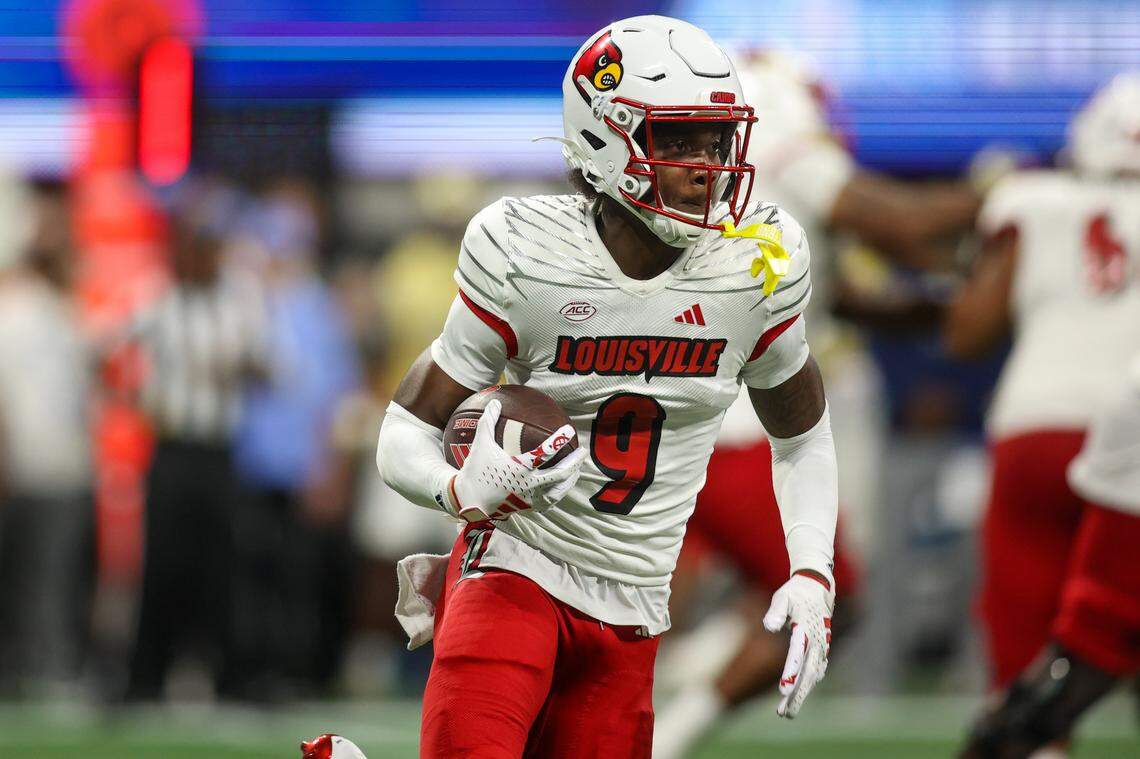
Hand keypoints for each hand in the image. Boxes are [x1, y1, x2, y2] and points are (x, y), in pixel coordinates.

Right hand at [448, 399, 585, 521]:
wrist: (468, 500)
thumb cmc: (475, 469)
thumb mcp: (481, 443)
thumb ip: (488, 421)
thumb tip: (495, 401)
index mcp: (519, 468)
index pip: (545, 452)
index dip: (559, 440)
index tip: (569, 430)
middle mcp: (528, 484)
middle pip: (560, 474)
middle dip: (574, 462)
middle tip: (583, 451)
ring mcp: (529, 498)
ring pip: (558, 491)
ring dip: (570, 480)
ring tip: (577, 471)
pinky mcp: (527, 507)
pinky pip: (548, 502)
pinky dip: (557, 494)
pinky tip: (560, 488)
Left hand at [762, 570, 835, 718]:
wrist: (818, 588)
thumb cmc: (795, 593)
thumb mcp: (783, 597)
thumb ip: (776, 612)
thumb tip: (769, 627)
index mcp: (805, 630)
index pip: (797, 655)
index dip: (790, 673)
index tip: (783, 691)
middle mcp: (816, 642)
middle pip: (807, 674)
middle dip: (797, 695)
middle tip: (785, 714)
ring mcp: (821, 648)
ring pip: (811, 677)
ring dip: (800, 695)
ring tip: (786, 713)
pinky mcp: (821, 651)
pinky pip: (815, 672)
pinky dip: (807, 686)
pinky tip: (796, 697)